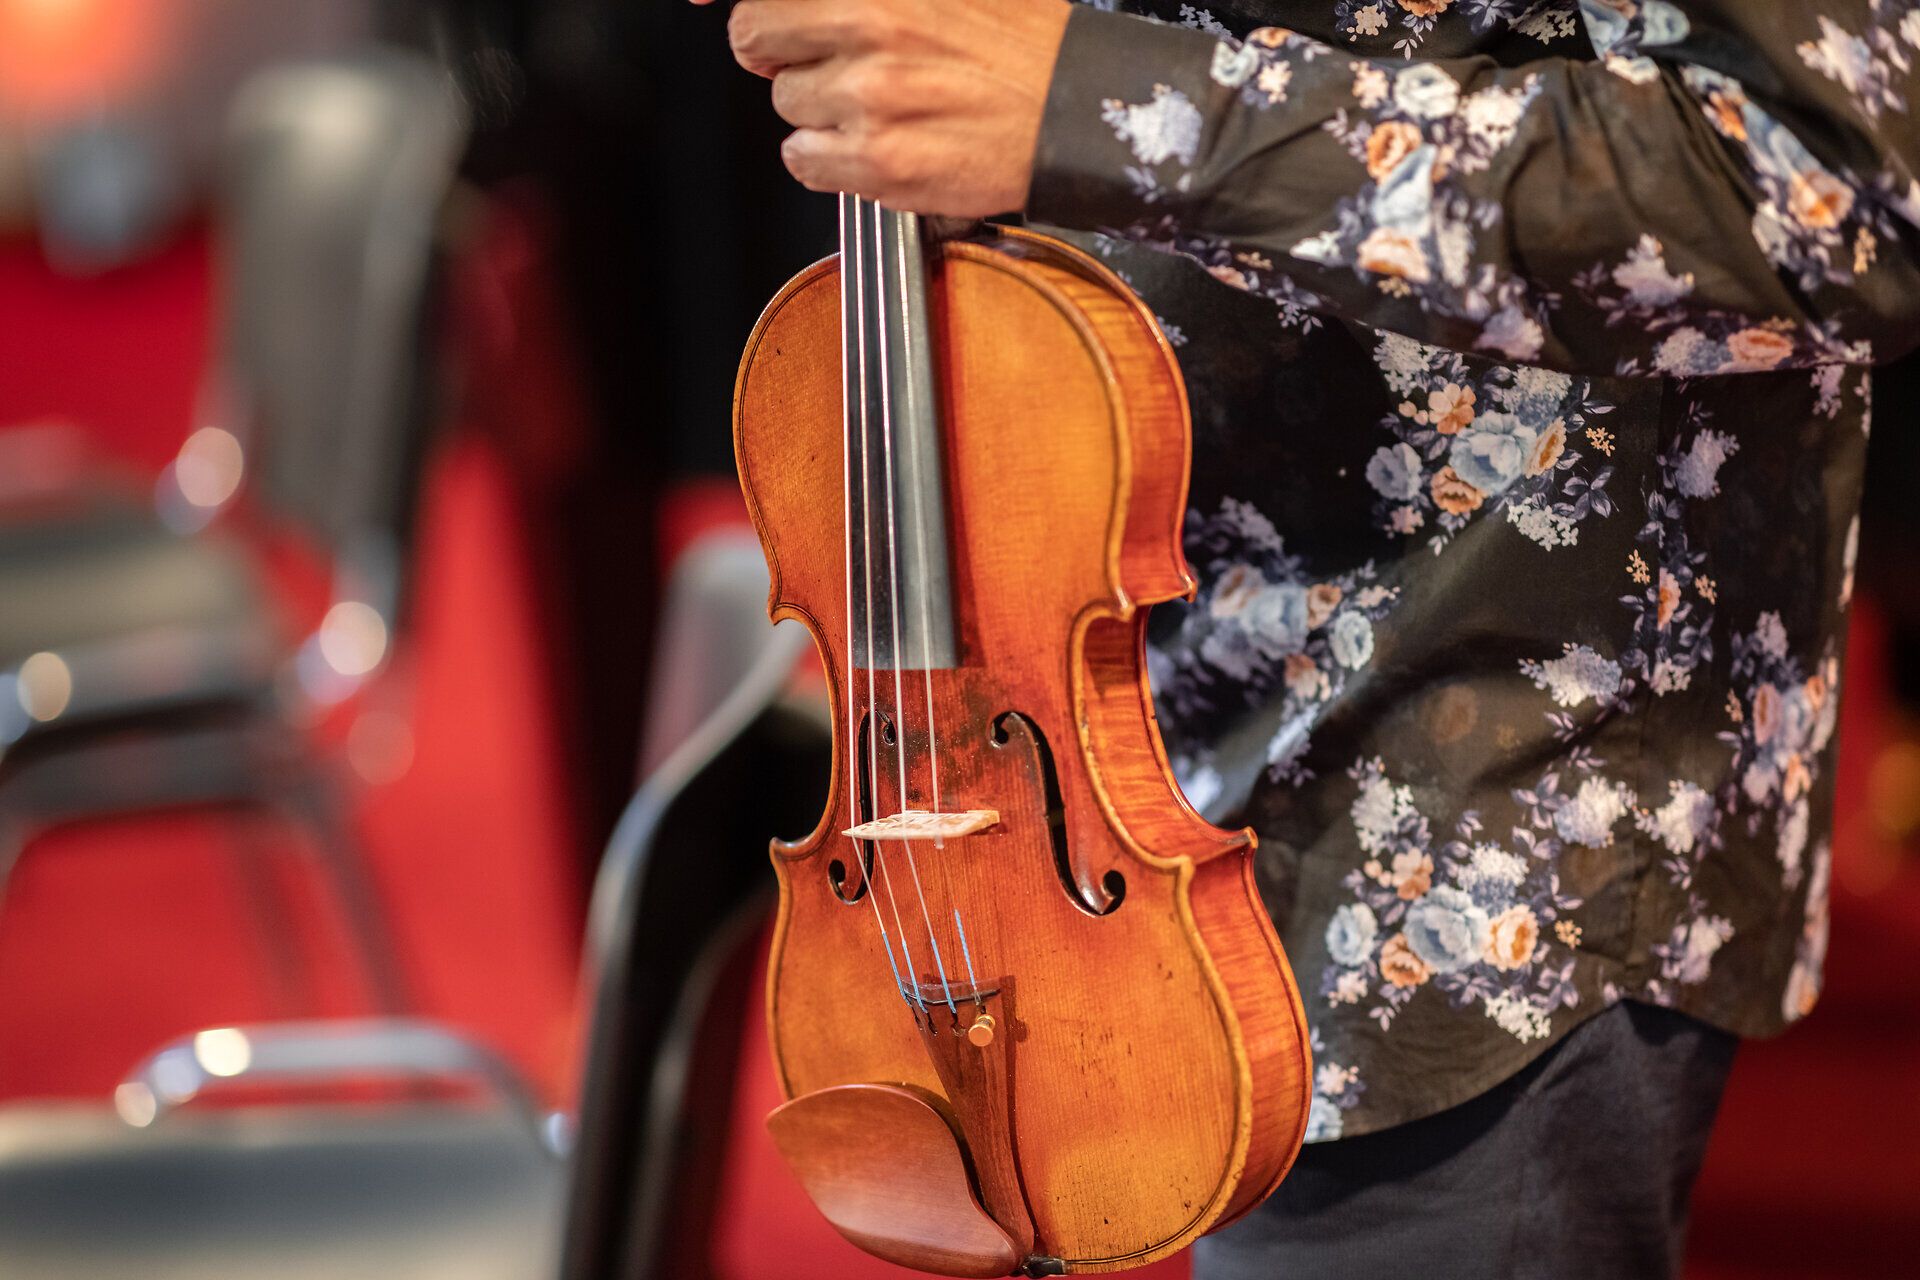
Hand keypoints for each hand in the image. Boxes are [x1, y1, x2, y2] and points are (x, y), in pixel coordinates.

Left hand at [694, 0, 1071, 216]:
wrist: (1075, 107)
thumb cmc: (1019, 42)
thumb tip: (787, 4)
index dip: (759, 14)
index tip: (754, 19)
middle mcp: (870, 24)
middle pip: (756, 38)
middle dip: (783, 53)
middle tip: (824, 62)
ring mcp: (871, 96)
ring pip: (786, 105)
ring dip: (818, 109)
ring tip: (876, 106)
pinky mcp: (880, 160)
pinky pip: (805, 161)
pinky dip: (827, 160)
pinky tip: (874, 143)